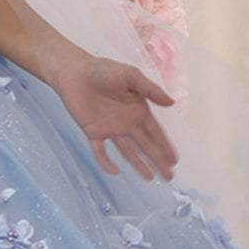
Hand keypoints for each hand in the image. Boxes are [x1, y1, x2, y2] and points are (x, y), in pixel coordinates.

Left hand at [50, 50, 178, 181]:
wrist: (74, 72)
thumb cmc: (103, 70)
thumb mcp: (130, 75)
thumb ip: (150, 89)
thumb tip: (172, 103)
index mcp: (138, 110)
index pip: (155, 133)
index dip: (165, 146)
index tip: (174, 160)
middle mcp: (127, 122)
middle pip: (145, 145)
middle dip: (157, 160)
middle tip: (169, 176)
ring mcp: (110, 128)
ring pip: (128, 151)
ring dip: (139, 164)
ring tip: (150, 178)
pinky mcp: (93, 131)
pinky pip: (100, 151)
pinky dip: (106, 162)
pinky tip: (115, 172)